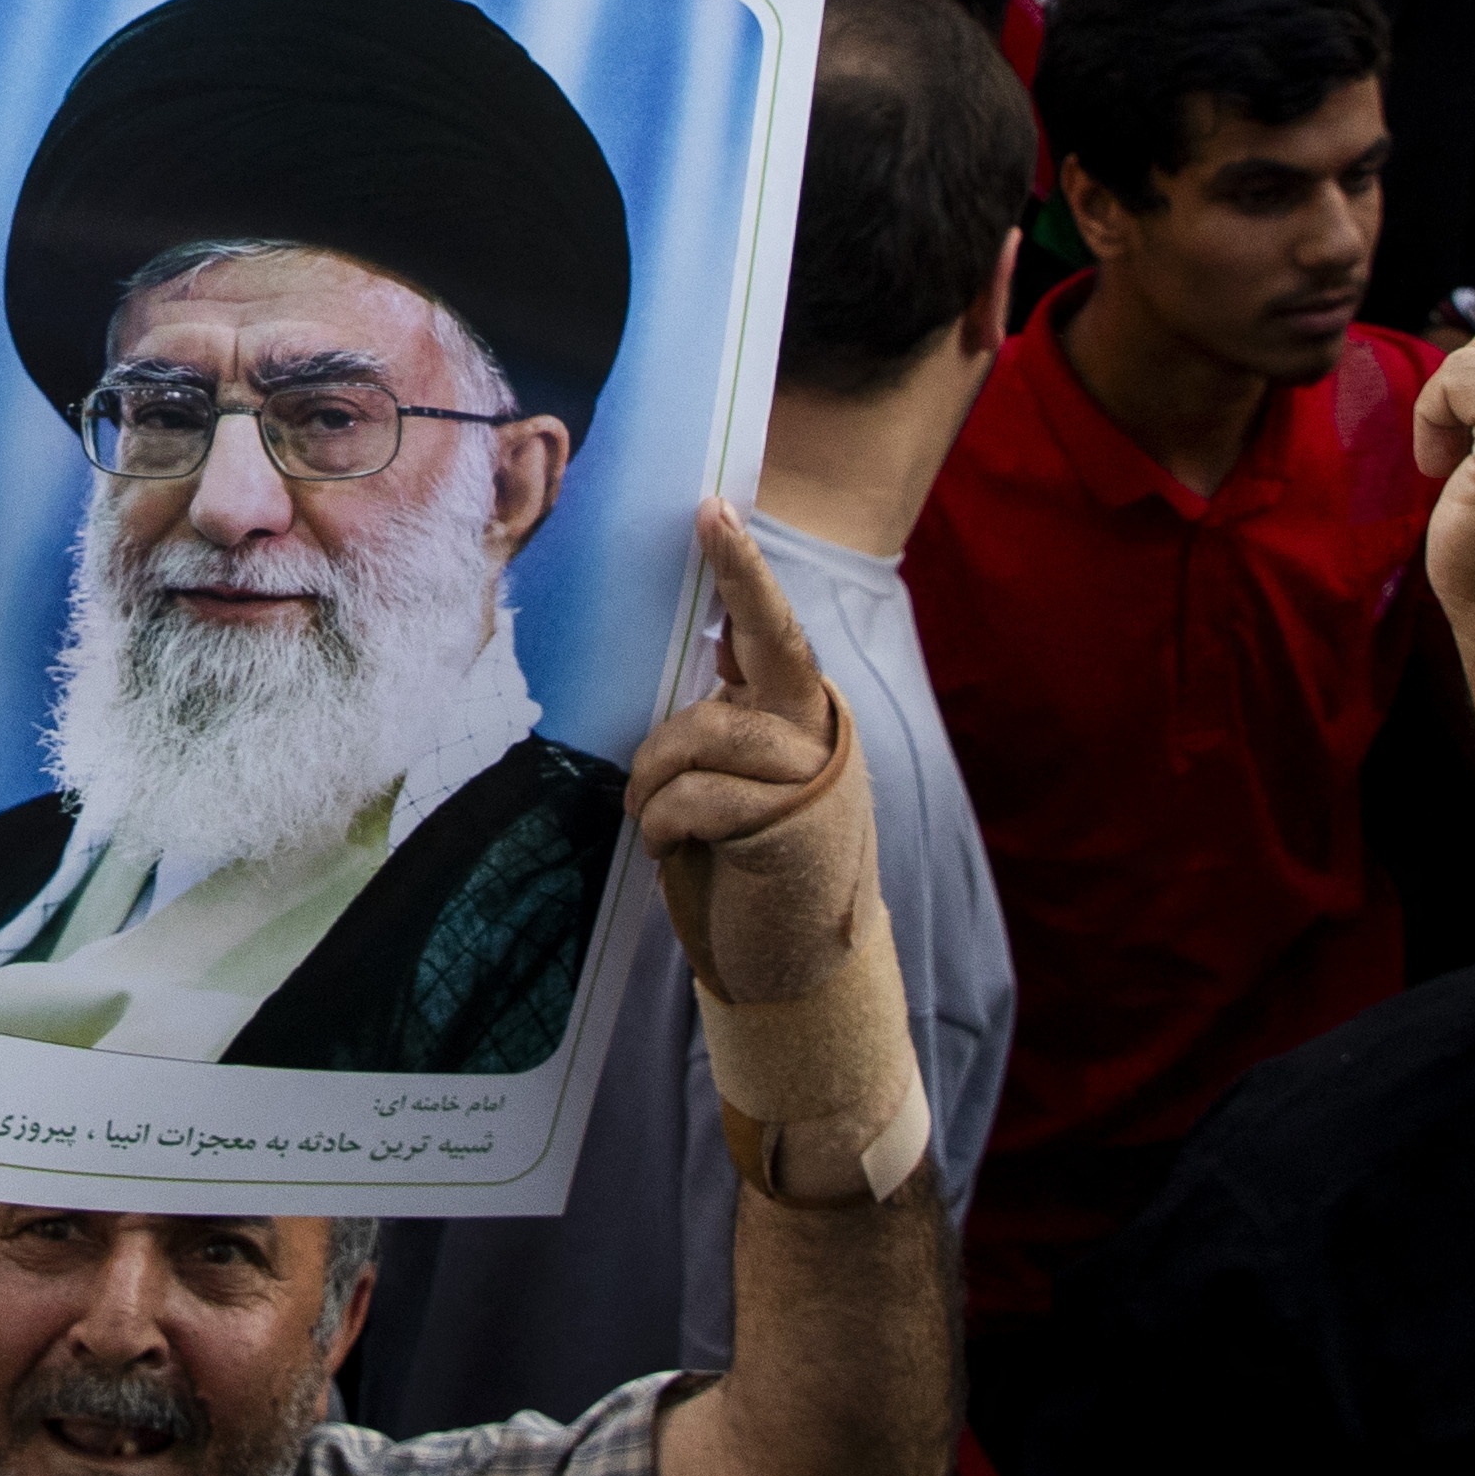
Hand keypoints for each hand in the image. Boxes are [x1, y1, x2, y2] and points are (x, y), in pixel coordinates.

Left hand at [635, 504, 867, 1006]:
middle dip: (741, 573)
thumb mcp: (739, 781)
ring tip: (655, 815)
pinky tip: (674, 847)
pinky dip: (666, 821)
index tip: (715, 508)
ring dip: (656, 777)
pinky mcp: (790, 827)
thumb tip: (710, 652)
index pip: (775, 630)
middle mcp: (819, 734)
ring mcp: (811, 779)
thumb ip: (732, 720)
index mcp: (803, 717)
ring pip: (705, 731)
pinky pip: (696, 797)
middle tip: (710, 517)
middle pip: (769, 642)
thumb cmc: (747, 867)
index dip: (745, 568)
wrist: (792, 967)